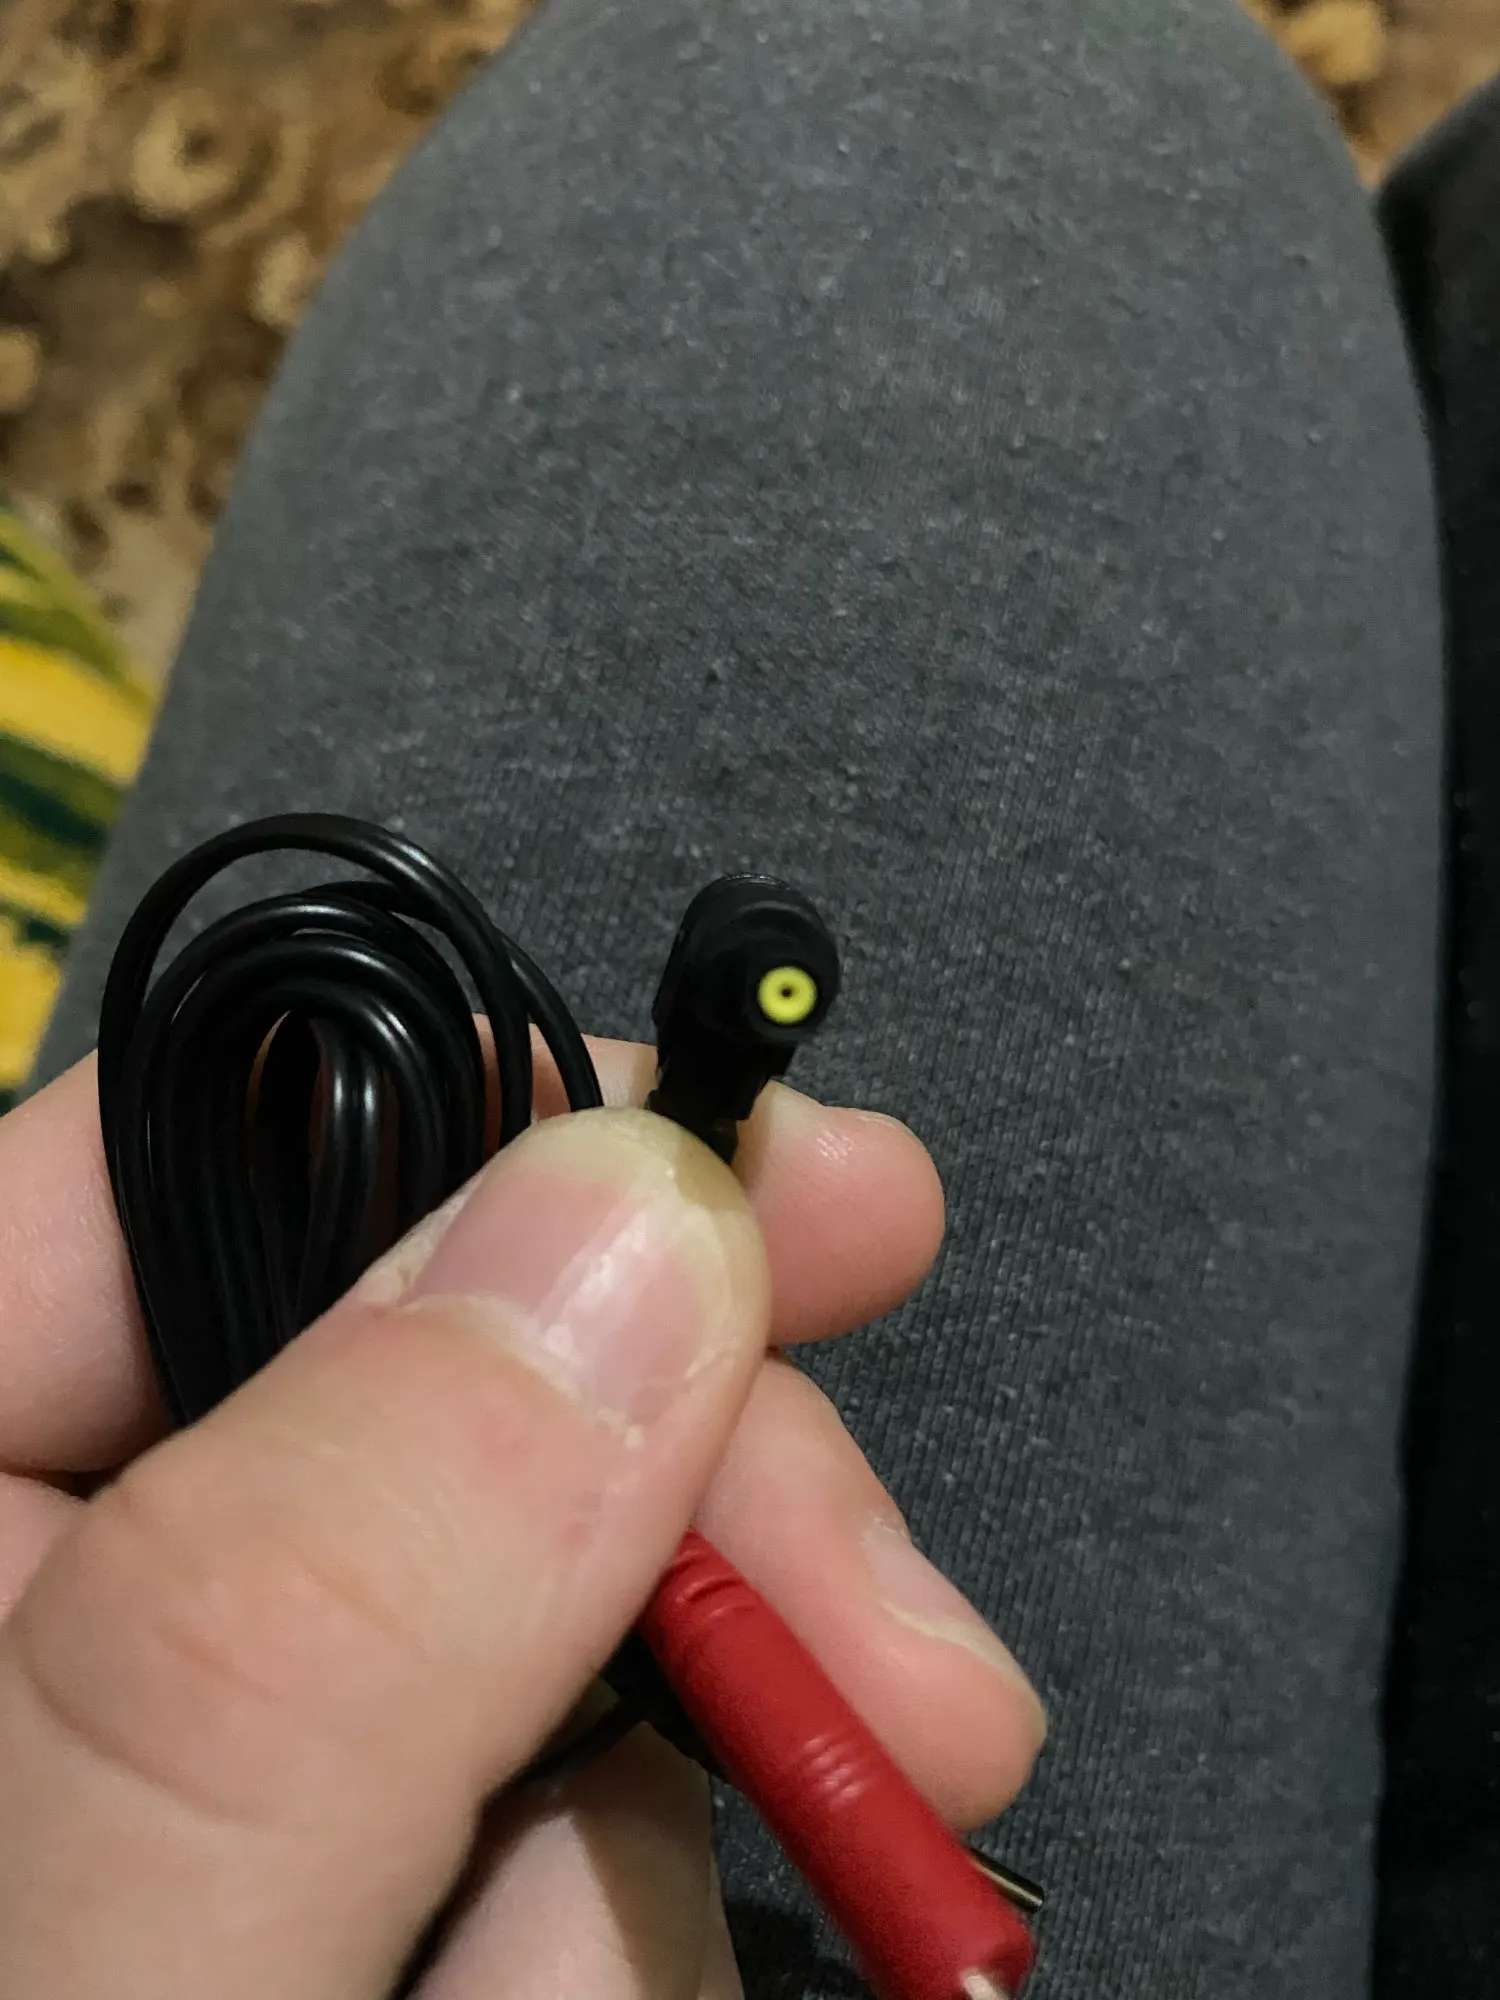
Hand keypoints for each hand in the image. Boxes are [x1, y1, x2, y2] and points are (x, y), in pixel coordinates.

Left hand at [0, 1041, 1044, 1997]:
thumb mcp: (127, 1976)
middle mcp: (82, 1597)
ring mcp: (260, 1753)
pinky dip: (613, 1938)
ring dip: (651, 1806)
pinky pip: (576, 1824)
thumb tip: (630, 1219)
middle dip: (707, 1520)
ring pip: (559, 1635)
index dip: (526, 1119)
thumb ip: (318, 1607)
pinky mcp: (387, 1881)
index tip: (828, 1187)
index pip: (213, 1154)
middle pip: (461, 1388)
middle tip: (922, 1686)